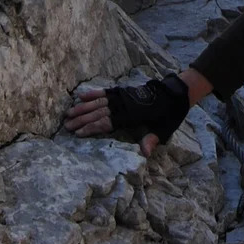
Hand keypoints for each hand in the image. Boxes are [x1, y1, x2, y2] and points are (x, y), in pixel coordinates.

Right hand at [63, 73, 190, 154]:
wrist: (176, 92)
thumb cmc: (170, 114)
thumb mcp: (164, 129)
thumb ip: (152, 139)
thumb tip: (144, 153)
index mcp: (132, 116)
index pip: (108, 123)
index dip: (92, 128)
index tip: (79, 133)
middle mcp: (124, 105)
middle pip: (99, 112)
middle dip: (82, 119)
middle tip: (67, 125)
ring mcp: (123, 96)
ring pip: (99, 102)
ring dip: (83, 107)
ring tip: (68, 113)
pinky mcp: (124, 90)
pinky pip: (106, 91)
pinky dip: (93, 93)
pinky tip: (81, 95)